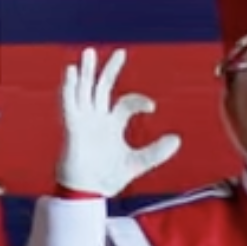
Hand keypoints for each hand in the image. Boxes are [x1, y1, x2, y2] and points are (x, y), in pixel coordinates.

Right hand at [57, 47, 182, 197]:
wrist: (87, 193)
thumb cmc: (107, 178)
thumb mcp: (138, 163)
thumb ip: (157, 152)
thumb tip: (177, 139)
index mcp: (112, 125)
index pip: (126, 103)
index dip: (140, 101)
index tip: (152, 107)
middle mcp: (97, 118)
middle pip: (103, 88)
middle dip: (111, 70)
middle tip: (121, 52)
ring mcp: (83, 120)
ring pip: (84, 90)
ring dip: (87, 71)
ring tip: (89, 52)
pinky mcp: (72, 126)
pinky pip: (69, 103)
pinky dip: (69, 87)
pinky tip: (72, 71)